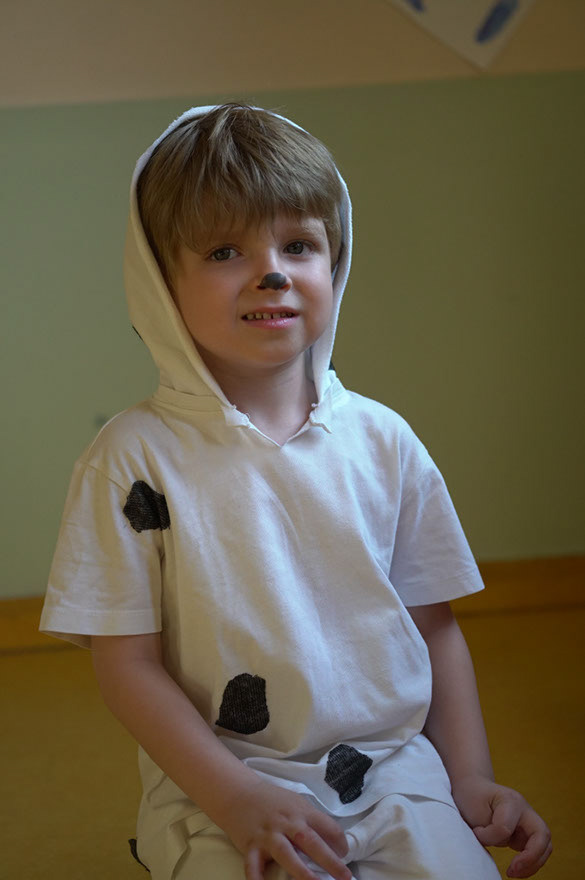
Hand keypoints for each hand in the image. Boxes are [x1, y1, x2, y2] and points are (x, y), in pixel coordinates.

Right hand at [217, 776, 351, 879]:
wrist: (239, 793)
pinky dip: (257, 879)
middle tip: (344, 876)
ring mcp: (268, 835)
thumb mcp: (295, 803)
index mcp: (301, 811)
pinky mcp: (250, 846)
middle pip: (311, 841)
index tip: (344, 854)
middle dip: (329, 860)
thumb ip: (311, 821)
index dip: (339, 842)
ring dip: (301, 872)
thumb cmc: (272, 801)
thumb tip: (333, 843)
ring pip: (286, 854)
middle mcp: (286, 823)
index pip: (327, 826)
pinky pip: (253, 866)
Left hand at [452, 775, 551, 877]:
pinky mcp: (526, 832)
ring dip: (533, 863)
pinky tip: (516, 869)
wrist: (474, 787)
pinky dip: (530, 862)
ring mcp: (528, 821)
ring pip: (545, 845)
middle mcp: (525, 809)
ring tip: (514, 873)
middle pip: (543, 835)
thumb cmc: (472, 796)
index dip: (489, 837)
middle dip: (531, 857)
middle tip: (511, 871)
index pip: (505, 828)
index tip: (476, 833)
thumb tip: (498, 848)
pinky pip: (537, 850)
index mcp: (510, 800)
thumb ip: (489, 832)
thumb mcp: (474, 811)